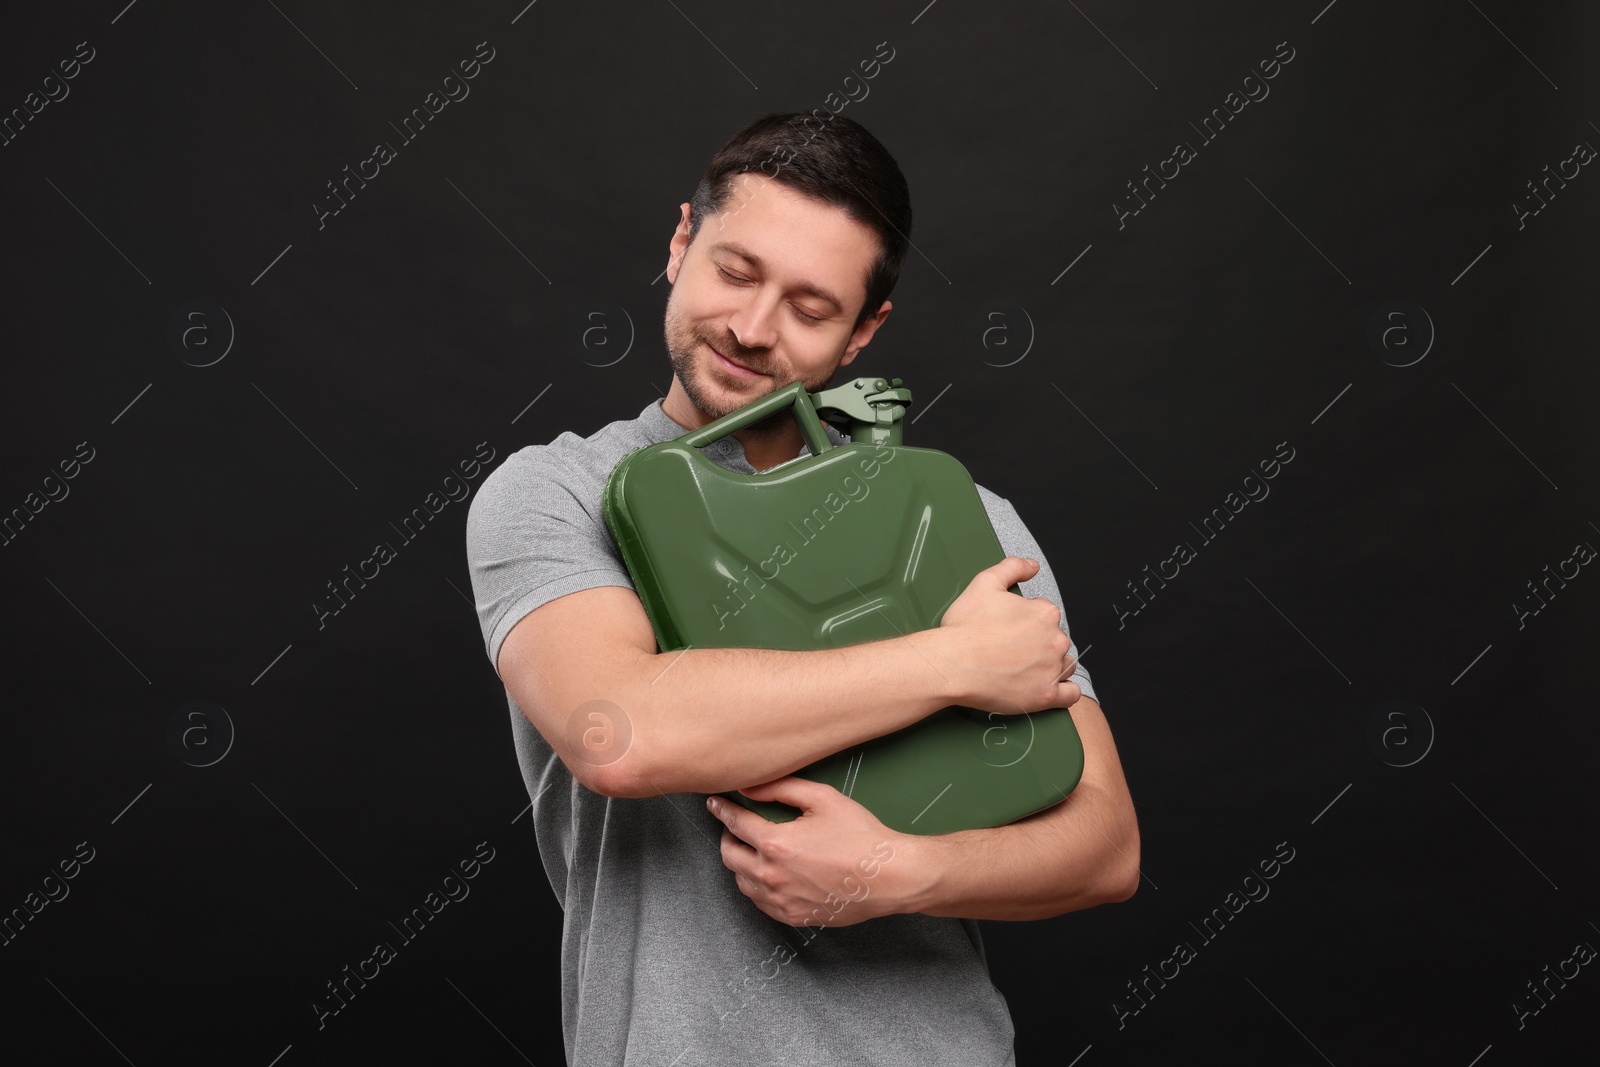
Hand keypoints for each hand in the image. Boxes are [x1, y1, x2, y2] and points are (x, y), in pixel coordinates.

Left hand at [707, 777, 909, 927]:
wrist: (888, 877)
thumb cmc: (860, 836)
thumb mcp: (823, 798)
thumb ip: (781, 788)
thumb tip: (749, 786)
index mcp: (775, 844)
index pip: (735, 823)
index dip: (722, 810)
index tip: (716, 804)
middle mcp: (772, 876)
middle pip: (729, 855)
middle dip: (727, 837)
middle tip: (735, 827)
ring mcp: (781, 901)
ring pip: (742, 882)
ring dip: (741, 863)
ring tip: (752, 849)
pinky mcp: (793, 917)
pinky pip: (760, 902)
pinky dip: (756, 886)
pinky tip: (769, 874)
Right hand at [936, 556, 1080, 713]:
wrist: (951, 664)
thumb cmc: (965, 629)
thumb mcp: (985, 583)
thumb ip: (1013, 567)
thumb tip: (1032, 566)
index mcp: (1045, 612)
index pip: (1046, 616)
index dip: (1027, 622)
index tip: (1011, 630)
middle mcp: (1055, 640)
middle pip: (1056, 641)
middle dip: (1038, 645)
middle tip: (1011, 651)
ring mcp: (1052, 670)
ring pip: (1064, 666)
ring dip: (1051, 667)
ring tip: (1024, 670)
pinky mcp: (1047, 696)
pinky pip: (1070, 695)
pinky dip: (1063, 692)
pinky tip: (1048, 688)